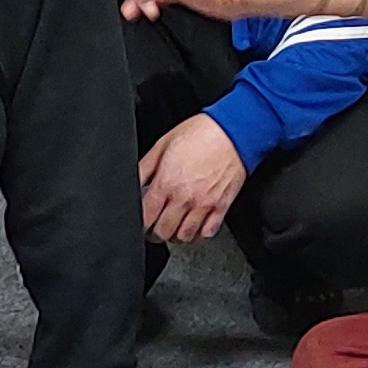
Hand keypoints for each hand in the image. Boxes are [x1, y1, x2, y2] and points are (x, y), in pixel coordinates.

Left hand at [138, 114, 247, 244]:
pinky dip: (199, 235)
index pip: (146, 216)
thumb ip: (145, 167)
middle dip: (156, 232)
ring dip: (176, 236)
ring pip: (185, 236)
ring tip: (174, 229)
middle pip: (163, 231)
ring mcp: (204, 204)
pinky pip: (208, 232)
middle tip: (155, 228)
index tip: (142, 222)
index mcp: (166, 182)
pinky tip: (194, 227)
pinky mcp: (221, 205)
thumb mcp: (163, 144)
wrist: (232, 131)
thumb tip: (134, 182)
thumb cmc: (200, 133)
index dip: (140, 223)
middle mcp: (184, 197)